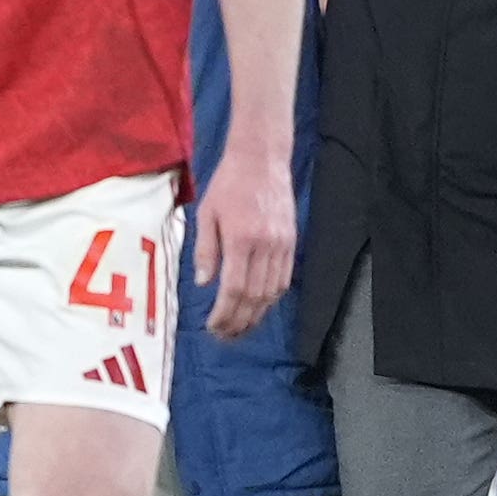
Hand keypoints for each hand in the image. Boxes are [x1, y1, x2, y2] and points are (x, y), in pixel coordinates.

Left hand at [193, 143, 299, 338]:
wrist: (262, 159)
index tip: (213, 326)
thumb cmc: (229, 183)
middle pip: (255, 296)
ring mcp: (282, 244)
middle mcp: (265, 245)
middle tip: (225, 336)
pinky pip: (284, 278)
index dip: (224, 313)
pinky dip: (271, 298)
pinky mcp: (291, 241)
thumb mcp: (207, 213)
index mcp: (241, 238)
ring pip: (272, 291)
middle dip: (239, 321)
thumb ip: (206, 250)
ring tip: (241, 328)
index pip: (234, 288)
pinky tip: (259, 307)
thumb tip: (205, 284)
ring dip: (257, 314)